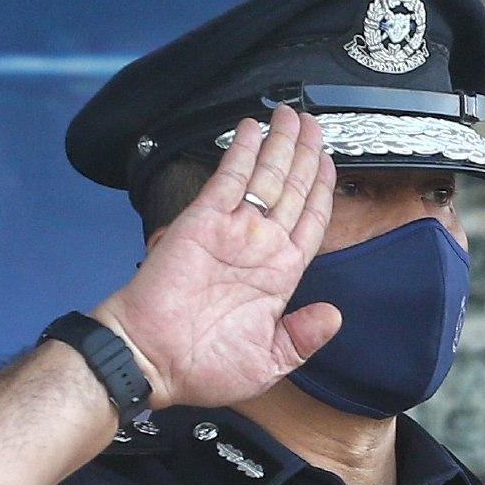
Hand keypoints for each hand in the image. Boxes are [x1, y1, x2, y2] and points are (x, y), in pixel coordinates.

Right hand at [93, 105, 341, 410]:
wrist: (151, 361)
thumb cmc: (203, 368)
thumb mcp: (269, 362)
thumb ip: (303, 337)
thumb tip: (333, 316)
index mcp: (280, 277)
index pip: (310, 222)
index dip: (322, 190)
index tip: (330, 162)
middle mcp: (259, 248)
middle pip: (293, 190)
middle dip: (306, 155)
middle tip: (313, 125)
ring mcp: (233, 232)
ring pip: (267, 177)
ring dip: (281, 145)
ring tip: (293, 116)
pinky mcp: (202, 222)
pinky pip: (228, 179)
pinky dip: (241, 152)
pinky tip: (251, 129)